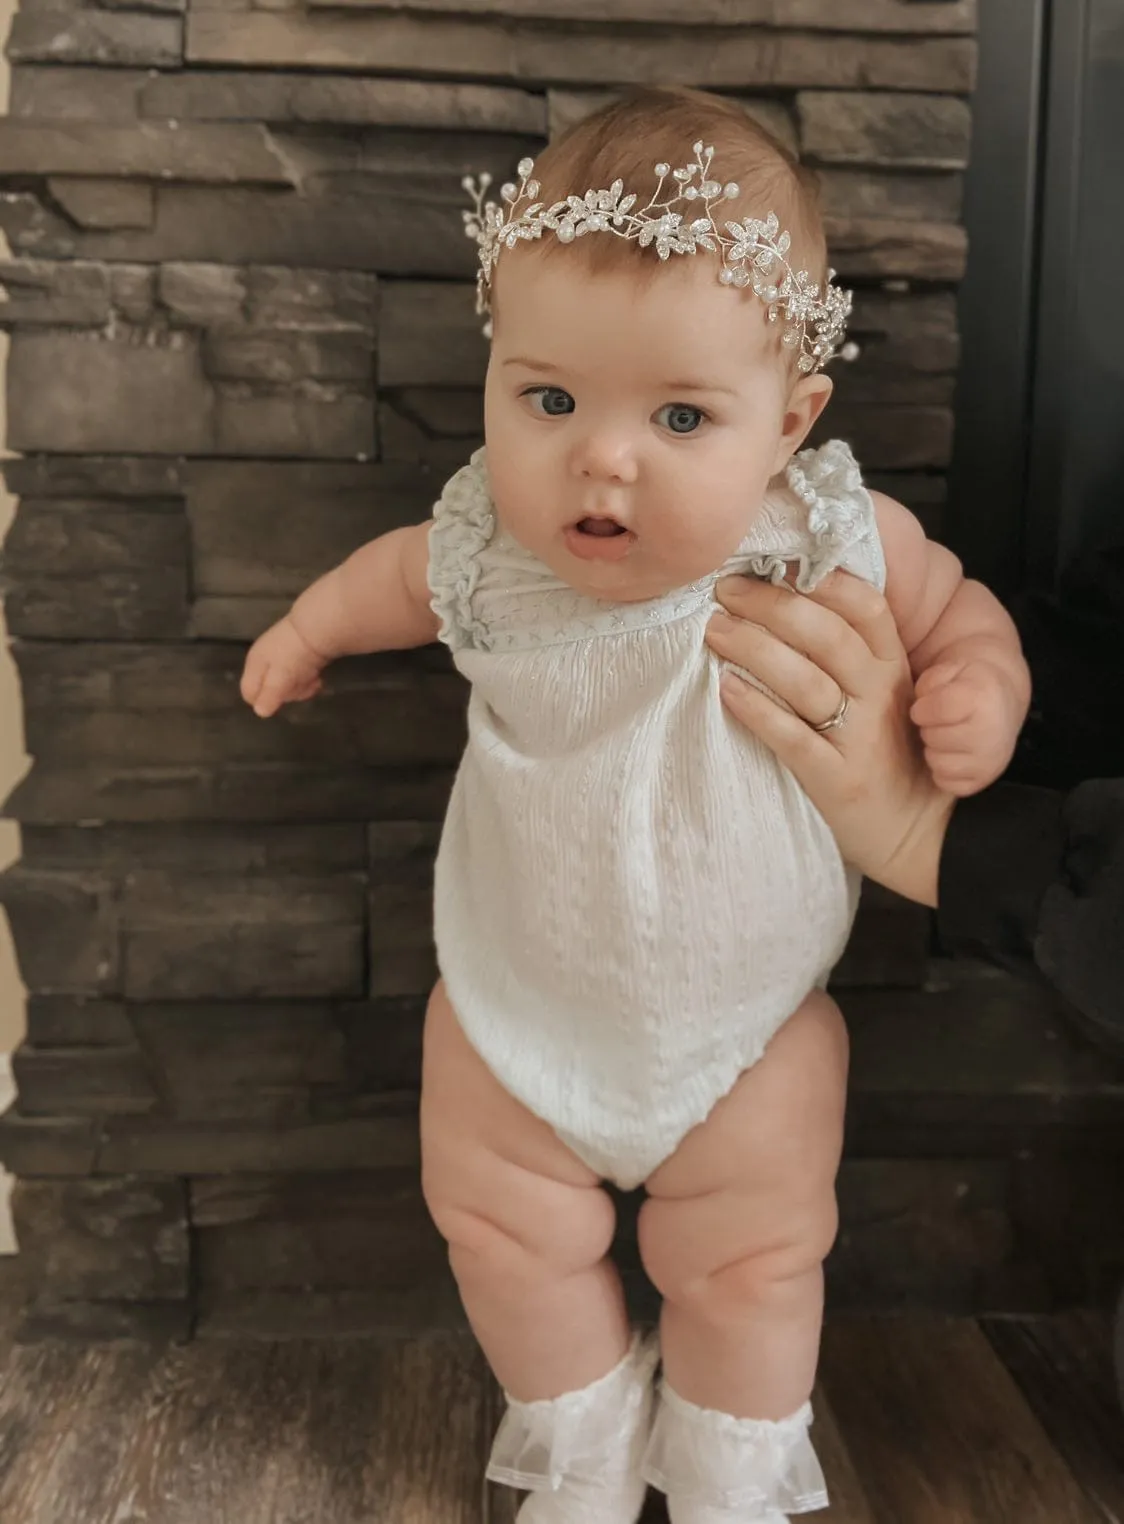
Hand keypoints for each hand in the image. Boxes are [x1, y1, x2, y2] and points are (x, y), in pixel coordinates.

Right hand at [241, 615, 326, 717]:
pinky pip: (299, 675)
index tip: (283, 698)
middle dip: (288, 693)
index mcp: (254, 665)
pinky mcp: (297, 654)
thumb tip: (260, 712)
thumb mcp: (279, 678)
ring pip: (287, 684)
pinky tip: (317, 676)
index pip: (249, 694)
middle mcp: (264, 660)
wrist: (319, 627)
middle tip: (302, 684)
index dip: (266, 701)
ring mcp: (281, 656)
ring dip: (301, 686)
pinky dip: (308, 678)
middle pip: (270, 691)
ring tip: (313, 679)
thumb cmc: (294, 655)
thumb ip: (269, 695)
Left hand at [706, 571, 955, 906]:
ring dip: (755, 649)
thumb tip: (791, 596)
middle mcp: (880, 696)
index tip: (775, 561)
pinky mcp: (836, 780)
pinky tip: (725, 689)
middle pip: (827, 636)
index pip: (867, 608)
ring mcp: (859, 739)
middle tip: (724, 590)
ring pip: (806, 681)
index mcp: (893, 668)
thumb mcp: (882, 695)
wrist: (914, 833)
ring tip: (713, 631)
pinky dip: (758, 711)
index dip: (823, 580)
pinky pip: (793, 738)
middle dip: (772, 605)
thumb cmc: (885, 753)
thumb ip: (850, 652)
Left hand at [911, 659, 1021, 796]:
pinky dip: (942, 770)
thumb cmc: (967, 684)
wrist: (1001, 703)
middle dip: (929, 727)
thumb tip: (916, 707)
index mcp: (981, 698)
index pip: (935, 710)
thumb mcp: (948, 669)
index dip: (922, 709)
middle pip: (933, 738)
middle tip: (940, 721)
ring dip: (934, 749)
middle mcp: (991, 733)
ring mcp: (990, 760)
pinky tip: (951, 752)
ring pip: (937, 763)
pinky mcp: (984, 780)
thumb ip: (927, 681)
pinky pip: (945, 783)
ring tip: (946, 736)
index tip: (925, 706)